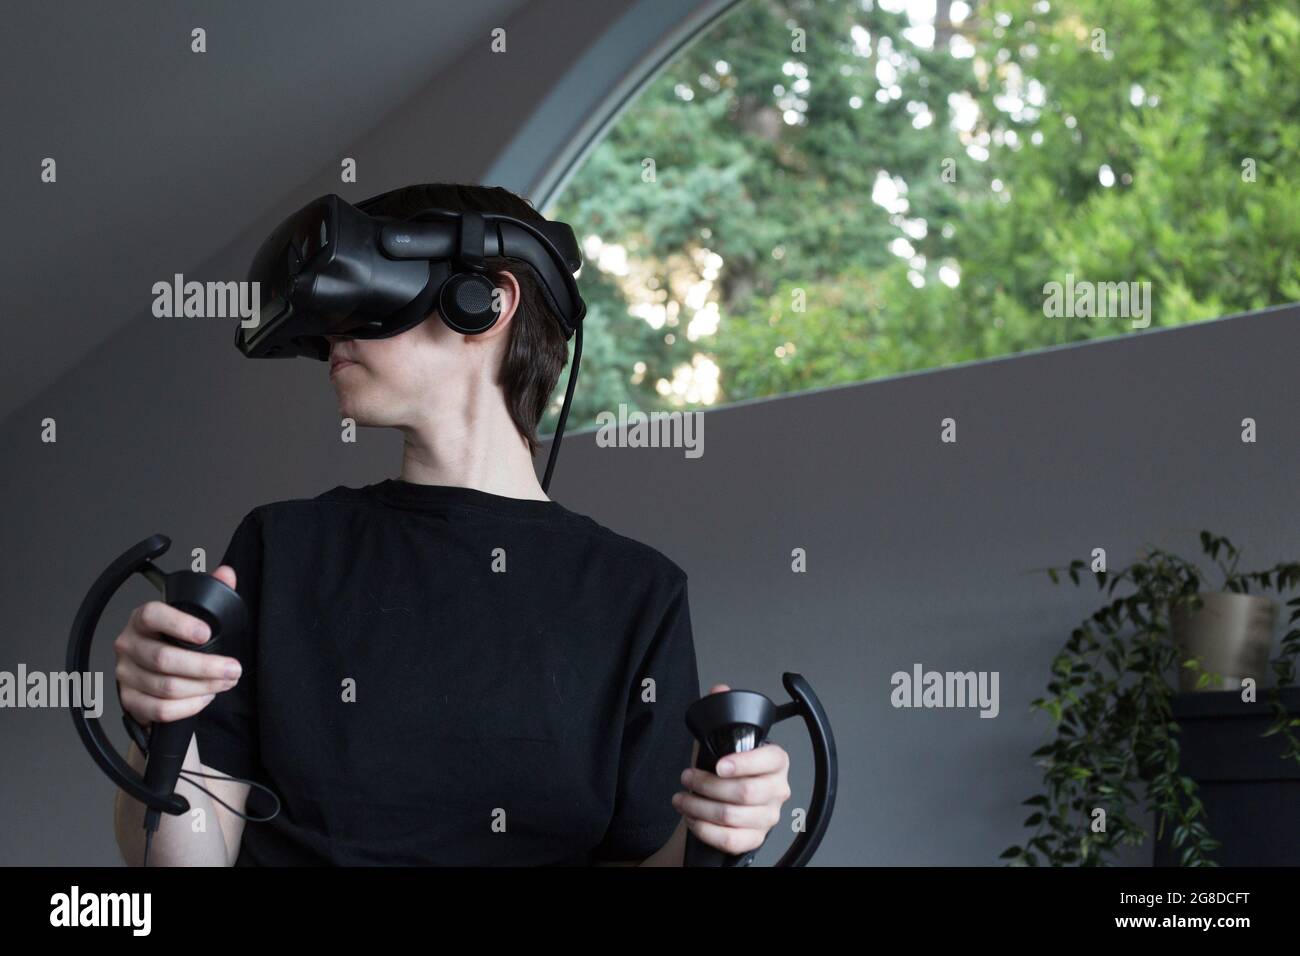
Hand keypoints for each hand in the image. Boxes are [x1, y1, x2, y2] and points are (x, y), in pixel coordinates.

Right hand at [113, 565, 243, 729]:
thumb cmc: (175, 642)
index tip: (207, 633)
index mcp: (142, 620)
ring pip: (166, 686)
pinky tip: (205, 697)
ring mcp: (125, 674)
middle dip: (205, 666)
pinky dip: (188, 706)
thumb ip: (211, 593)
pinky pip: (160, 709)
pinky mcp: (129, 700)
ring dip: (203, 687)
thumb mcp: (193, 617)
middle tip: (232, 669)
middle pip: (164, 659)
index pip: (152, 615)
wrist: (156, 676)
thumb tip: (227, 574)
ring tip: (224, 682)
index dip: (180, 624)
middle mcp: (128, 645)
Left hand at [672, 683, 791, 857]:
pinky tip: (692, 818)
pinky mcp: (755, 839)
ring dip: (698, 806)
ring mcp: (768, 817)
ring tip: (681, 798)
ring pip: (732, 816)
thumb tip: (720, 689)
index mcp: (775, 763)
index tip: (718, 764)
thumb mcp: (719, 743)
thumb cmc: (722, 773)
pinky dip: (705, 829)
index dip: (744, 763)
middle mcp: (777, 790)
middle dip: (707, 784)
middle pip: (746, 792)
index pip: (771, 760)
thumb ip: (721, 715)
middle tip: (687, 777)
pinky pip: (730, 840)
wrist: (717, 807)